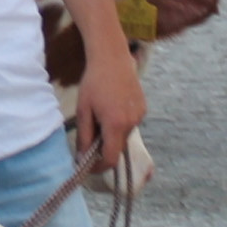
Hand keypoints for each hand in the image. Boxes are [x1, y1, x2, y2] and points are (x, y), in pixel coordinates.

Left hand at [73, 49, 146, 173]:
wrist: (112, 58)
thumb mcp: (83, 110)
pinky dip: (119, 124)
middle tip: (90, 133)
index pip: (111, 159)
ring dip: (111, 134)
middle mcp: (132, 122)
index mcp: (115, 124)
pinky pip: (130, 124)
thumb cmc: (93, 83)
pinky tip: (111, 107)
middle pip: (117, 148)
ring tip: (100, 114)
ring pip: (123, 136)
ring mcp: (140, 115)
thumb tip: (82, 158)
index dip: (99, 167)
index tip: (88, 167)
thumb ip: (84, 137)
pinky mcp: (143, 109)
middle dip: (103, 148)